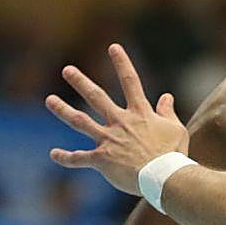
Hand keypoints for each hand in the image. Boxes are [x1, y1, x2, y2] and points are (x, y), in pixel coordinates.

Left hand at [47, 44, 190, 194]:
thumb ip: (167, 112)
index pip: (130, 81)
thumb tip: (166, 97)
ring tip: (49, 100)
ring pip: (81, 121)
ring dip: (63, 110)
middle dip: (81, 82)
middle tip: (67, 70)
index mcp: (140, 113)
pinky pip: (80, 158)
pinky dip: (66, 157)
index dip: (122, 63)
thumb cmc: (173, 154)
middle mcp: (120, 122)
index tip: (112, 47)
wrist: (163, 177)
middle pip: (97, 97)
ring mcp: (109, 140)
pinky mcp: (102, 160)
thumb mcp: (176, 129)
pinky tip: (54, 154)